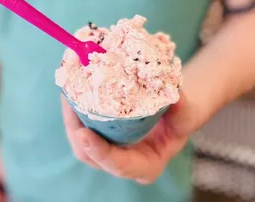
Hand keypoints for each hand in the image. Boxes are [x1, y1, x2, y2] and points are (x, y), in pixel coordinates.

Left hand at [62, 91, 197, 183]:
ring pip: (81, 142)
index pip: (119, 164)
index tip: (84, 134)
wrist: (172, 113)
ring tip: (67, 91)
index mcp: (145, 164)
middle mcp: (123, 160)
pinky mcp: (103, 134)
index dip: (100, 152)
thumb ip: (183, 111)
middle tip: (69, 101)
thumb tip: (174, 96)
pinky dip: (75, 111)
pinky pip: (83, 126)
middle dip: (76, 130)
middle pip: (90, 155)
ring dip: (71, 119)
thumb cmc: (180, 120)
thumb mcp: (187, 116)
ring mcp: (110, 148)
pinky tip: (73, 90)